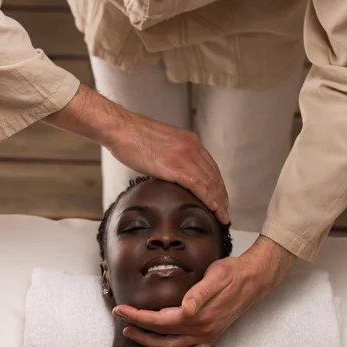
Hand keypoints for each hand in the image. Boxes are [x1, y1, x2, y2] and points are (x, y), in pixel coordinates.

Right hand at [44, 84, 228, 223]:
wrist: (121, 129)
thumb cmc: (133, 138)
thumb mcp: (160, 145)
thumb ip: (171, 157)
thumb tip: (171, 174)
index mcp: (190, 141)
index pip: (211, 167)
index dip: (218, 186)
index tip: (221, 200)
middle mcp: (192, 147)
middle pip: (214, 176)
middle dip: (222, 197)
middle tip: (226, 213)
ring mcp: (185, 156)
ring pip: (210, 182)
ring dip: (219, 202)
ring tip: (222, 217)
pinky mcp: (175, 166)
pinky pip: (198, 185)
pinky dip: (209, 199)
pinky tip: (213, 209)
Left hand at [112, 236, 295, 346]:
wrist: (253, 279)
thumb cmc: (232, 273)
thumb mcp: (215, 276)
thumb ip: (199, 293)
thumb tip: (185, 308)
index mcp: (198, 315)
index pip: (159, 320)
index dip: (137, 316)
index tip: (120, 309)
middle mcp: (201, 330)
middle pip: (161, 336)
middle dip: (137, 328)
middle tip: (120, 318)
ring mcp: (207, 336)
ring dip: (149, 343)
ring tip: (131, 333)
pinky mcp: (212, 337)